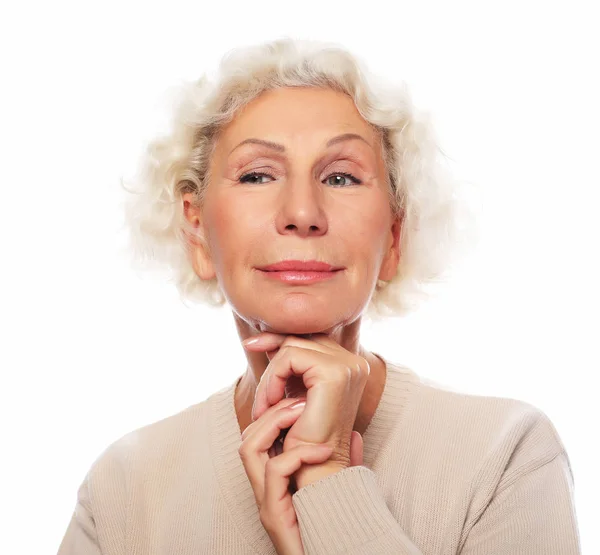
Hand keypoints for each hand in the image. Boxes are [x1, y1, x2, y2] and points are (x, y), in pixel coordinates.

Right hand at [238, 396, 333, 553]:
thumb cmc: (337, 532)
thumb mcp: (340, 489)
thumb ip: (344, 464)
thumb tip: (356, 435)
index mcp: (274, 482)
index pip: (258, 438)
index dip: (274, 415)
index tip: (301, 403)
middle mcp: (263, 490)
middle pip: (248, 437)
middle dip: (272, 412)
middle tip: (301, 402)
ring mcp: (266, 503)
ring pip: (249, 448)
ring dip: (275, 423)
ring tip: (303, 414)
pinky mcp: (274, 515)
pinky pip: (275, 470)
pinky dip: (298, 453)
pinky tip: (323, 451)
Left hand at [243, 332, 369, 487]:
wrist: (316, 471)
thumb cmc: (305, 437)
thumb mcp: (297, 392)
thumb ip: (292, 366)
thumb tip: (270, 340)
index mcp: (351, 365)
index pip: (312, 337)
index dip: (281, 338)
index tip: (253, 344)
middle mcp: (355, 362)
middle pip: (303, 336)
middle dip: (271, 344)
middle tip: (248, 348)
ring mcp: (348, 365)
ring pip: (292, 346)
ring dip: (270, 376)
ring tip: (264, 404)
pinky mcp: (334, 372)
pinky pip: (289, 358)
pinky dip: (272, 379)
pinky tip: (270, 402)